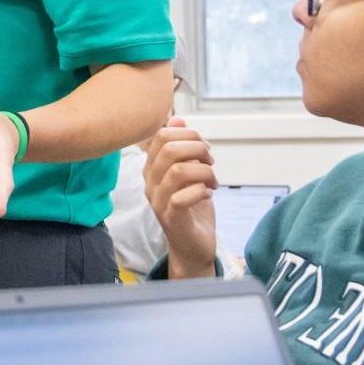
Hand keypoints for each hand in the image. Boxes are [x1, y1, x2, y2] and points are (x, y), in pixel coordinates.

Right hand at [142, 118, 218, 277]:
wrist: (193, 245)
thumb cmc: (191, 206)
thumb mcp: (188, 172)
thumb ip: (182, 147)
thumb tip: (177, 119)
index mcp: (152, 168)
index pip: (161, 135)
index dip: (188, 134)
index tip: (204, 148)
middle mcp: (150, 182)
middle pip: (169, 149)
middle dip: (198, 149)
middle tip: (210, 162)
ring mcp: (159, 201)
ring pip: (178, 171)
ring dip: (204, 172)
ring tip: (212, 180)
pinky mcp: (171, 219)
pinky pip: (182, 197)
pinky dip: (201, 191)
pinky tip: (209, 194)